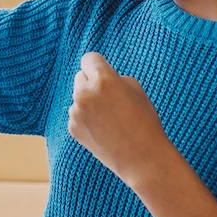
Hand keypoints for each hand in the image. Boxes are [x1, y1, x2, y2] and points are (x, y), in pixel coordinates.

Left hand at [68, 52, 179, 188]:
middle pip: (80, 76)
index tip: (101, 70)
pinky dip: (86, 119)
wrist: (142, 157)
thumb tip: (95, 76)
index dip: (97, 65)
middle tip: (110, 98)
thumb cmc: (144, 120)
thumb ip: (113, 77)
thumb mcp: (135, 89)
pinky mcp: (73, 127)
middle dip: (91, 83)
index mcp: (103, 79)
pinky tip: (103, 130)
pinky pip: (77, 115)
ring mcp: (76, 111)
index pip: (89, 58)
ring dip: (89, 102)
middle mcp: (85, 93)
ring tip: (110, 118)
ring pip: (78, 97)